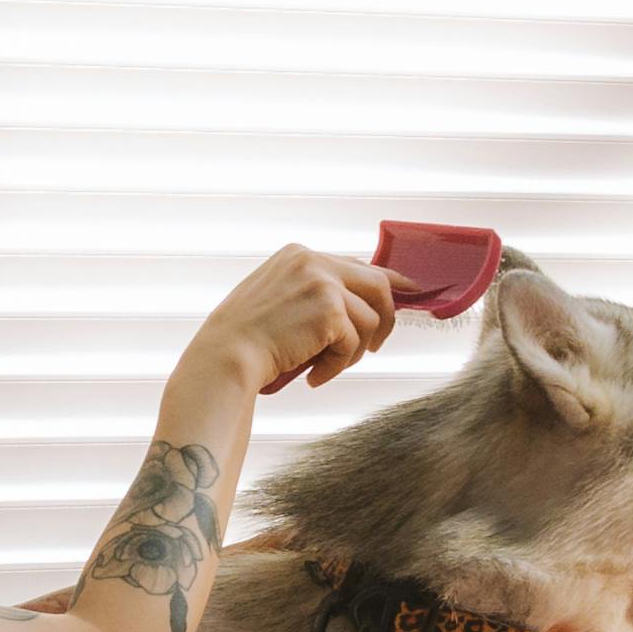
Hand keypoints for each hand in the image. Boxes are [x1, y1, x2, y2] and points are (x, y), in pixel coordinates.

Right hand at [183, 242, 398, 401]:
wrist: (225, 357)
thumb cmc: (242, 339)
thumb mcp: (276, 299)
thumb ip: (311, 292)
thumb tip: (354, 306)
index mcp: (298, 255)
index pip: (356, 265)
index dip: (387, 281)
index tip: (407, 291)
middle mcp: (313, 261)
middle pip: (377, 285)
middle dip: (385, 318)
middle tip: (375, 346)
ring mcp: (323, 284)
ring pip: (369, 320)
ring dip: (351, 352)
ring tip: (324, 369)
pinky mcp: (330, 312)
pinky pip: (353, 344)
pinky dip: (337, 366)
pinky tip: (314, 376)